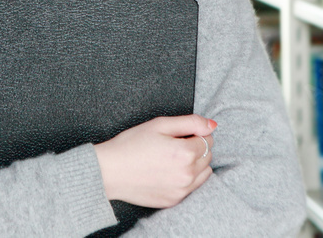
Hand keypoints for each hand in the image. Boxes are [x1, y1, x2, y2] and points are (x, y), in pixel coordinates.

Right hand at [93, 114, 215, 208]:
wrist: (109, 171)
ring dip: (196, 163)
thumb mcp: (159, 124)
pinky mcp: (174, 200)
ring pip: (204, 173)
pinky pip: (193, 187)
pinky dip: (187, 178)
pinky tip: (169, 171)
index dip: (195, 133)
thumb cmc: (131, 144)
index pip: (207, 139)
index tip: (180, 133)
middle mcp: (187, 174)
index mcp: (185, 152)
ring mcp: (181, 190)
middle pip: (208, 156)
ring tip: (173, 158)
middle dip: (197, 147)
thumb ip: (190, 122)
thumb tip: (212, 125)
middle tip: (174, 143)